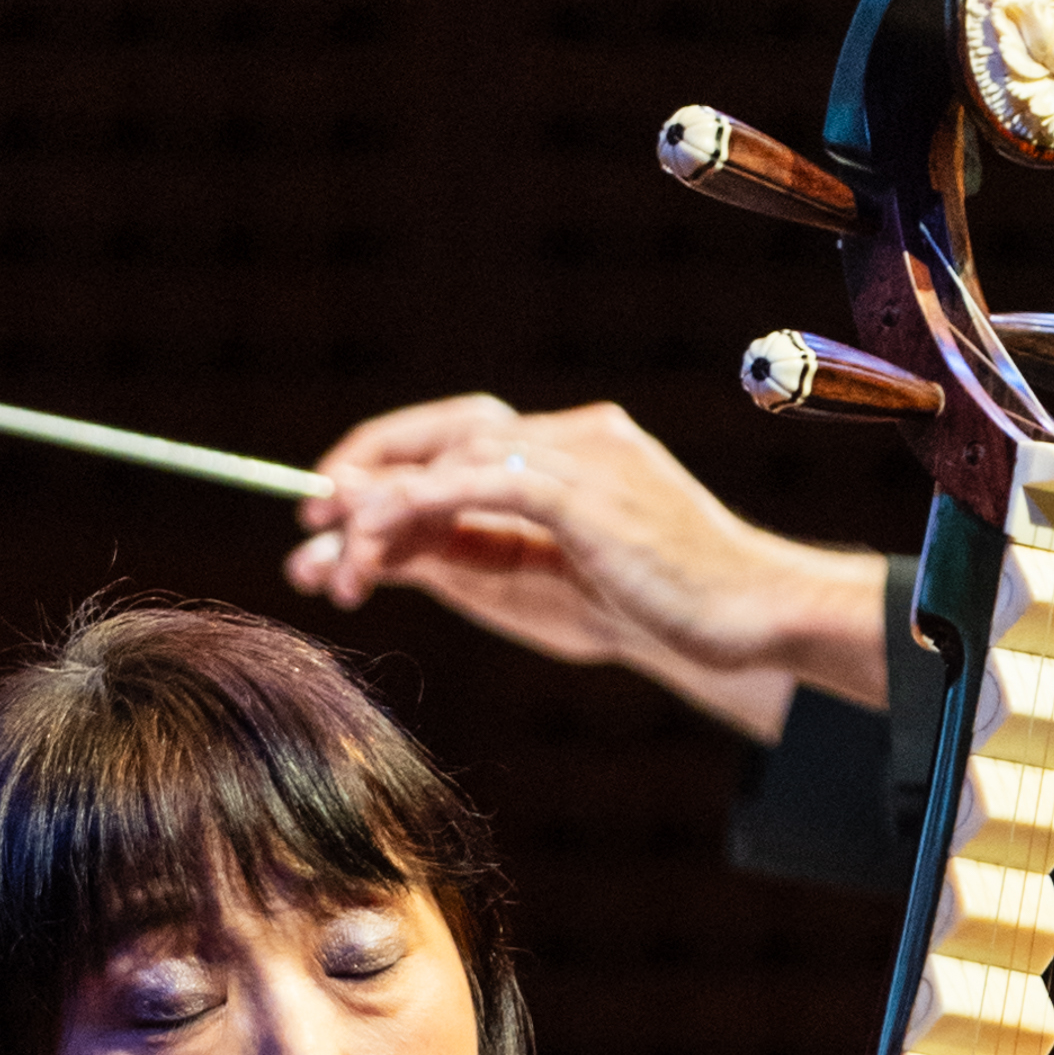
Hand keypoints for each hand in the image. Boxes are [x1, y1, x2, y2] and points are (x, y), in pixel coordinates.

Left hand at [283, 393, 886, 736]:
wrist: (749, 622)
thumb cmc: (657, 613)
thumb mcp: (538, 588)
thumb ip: (466, 558)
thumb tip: (377, 551)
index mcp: (568, 451)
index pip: (456, 443)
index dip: (385, 472)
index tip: (328, 517)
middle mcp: (571, 434)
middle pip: (442, 432)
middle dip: (363, 471)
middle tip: (304, 520)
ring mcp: (578, 451)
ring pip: (448, 457)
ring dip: (376, 509)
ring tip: (330, 565)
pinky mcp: (579, 486)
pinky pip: (473, 483)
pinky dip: (412, 508)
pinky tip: (372, 543)